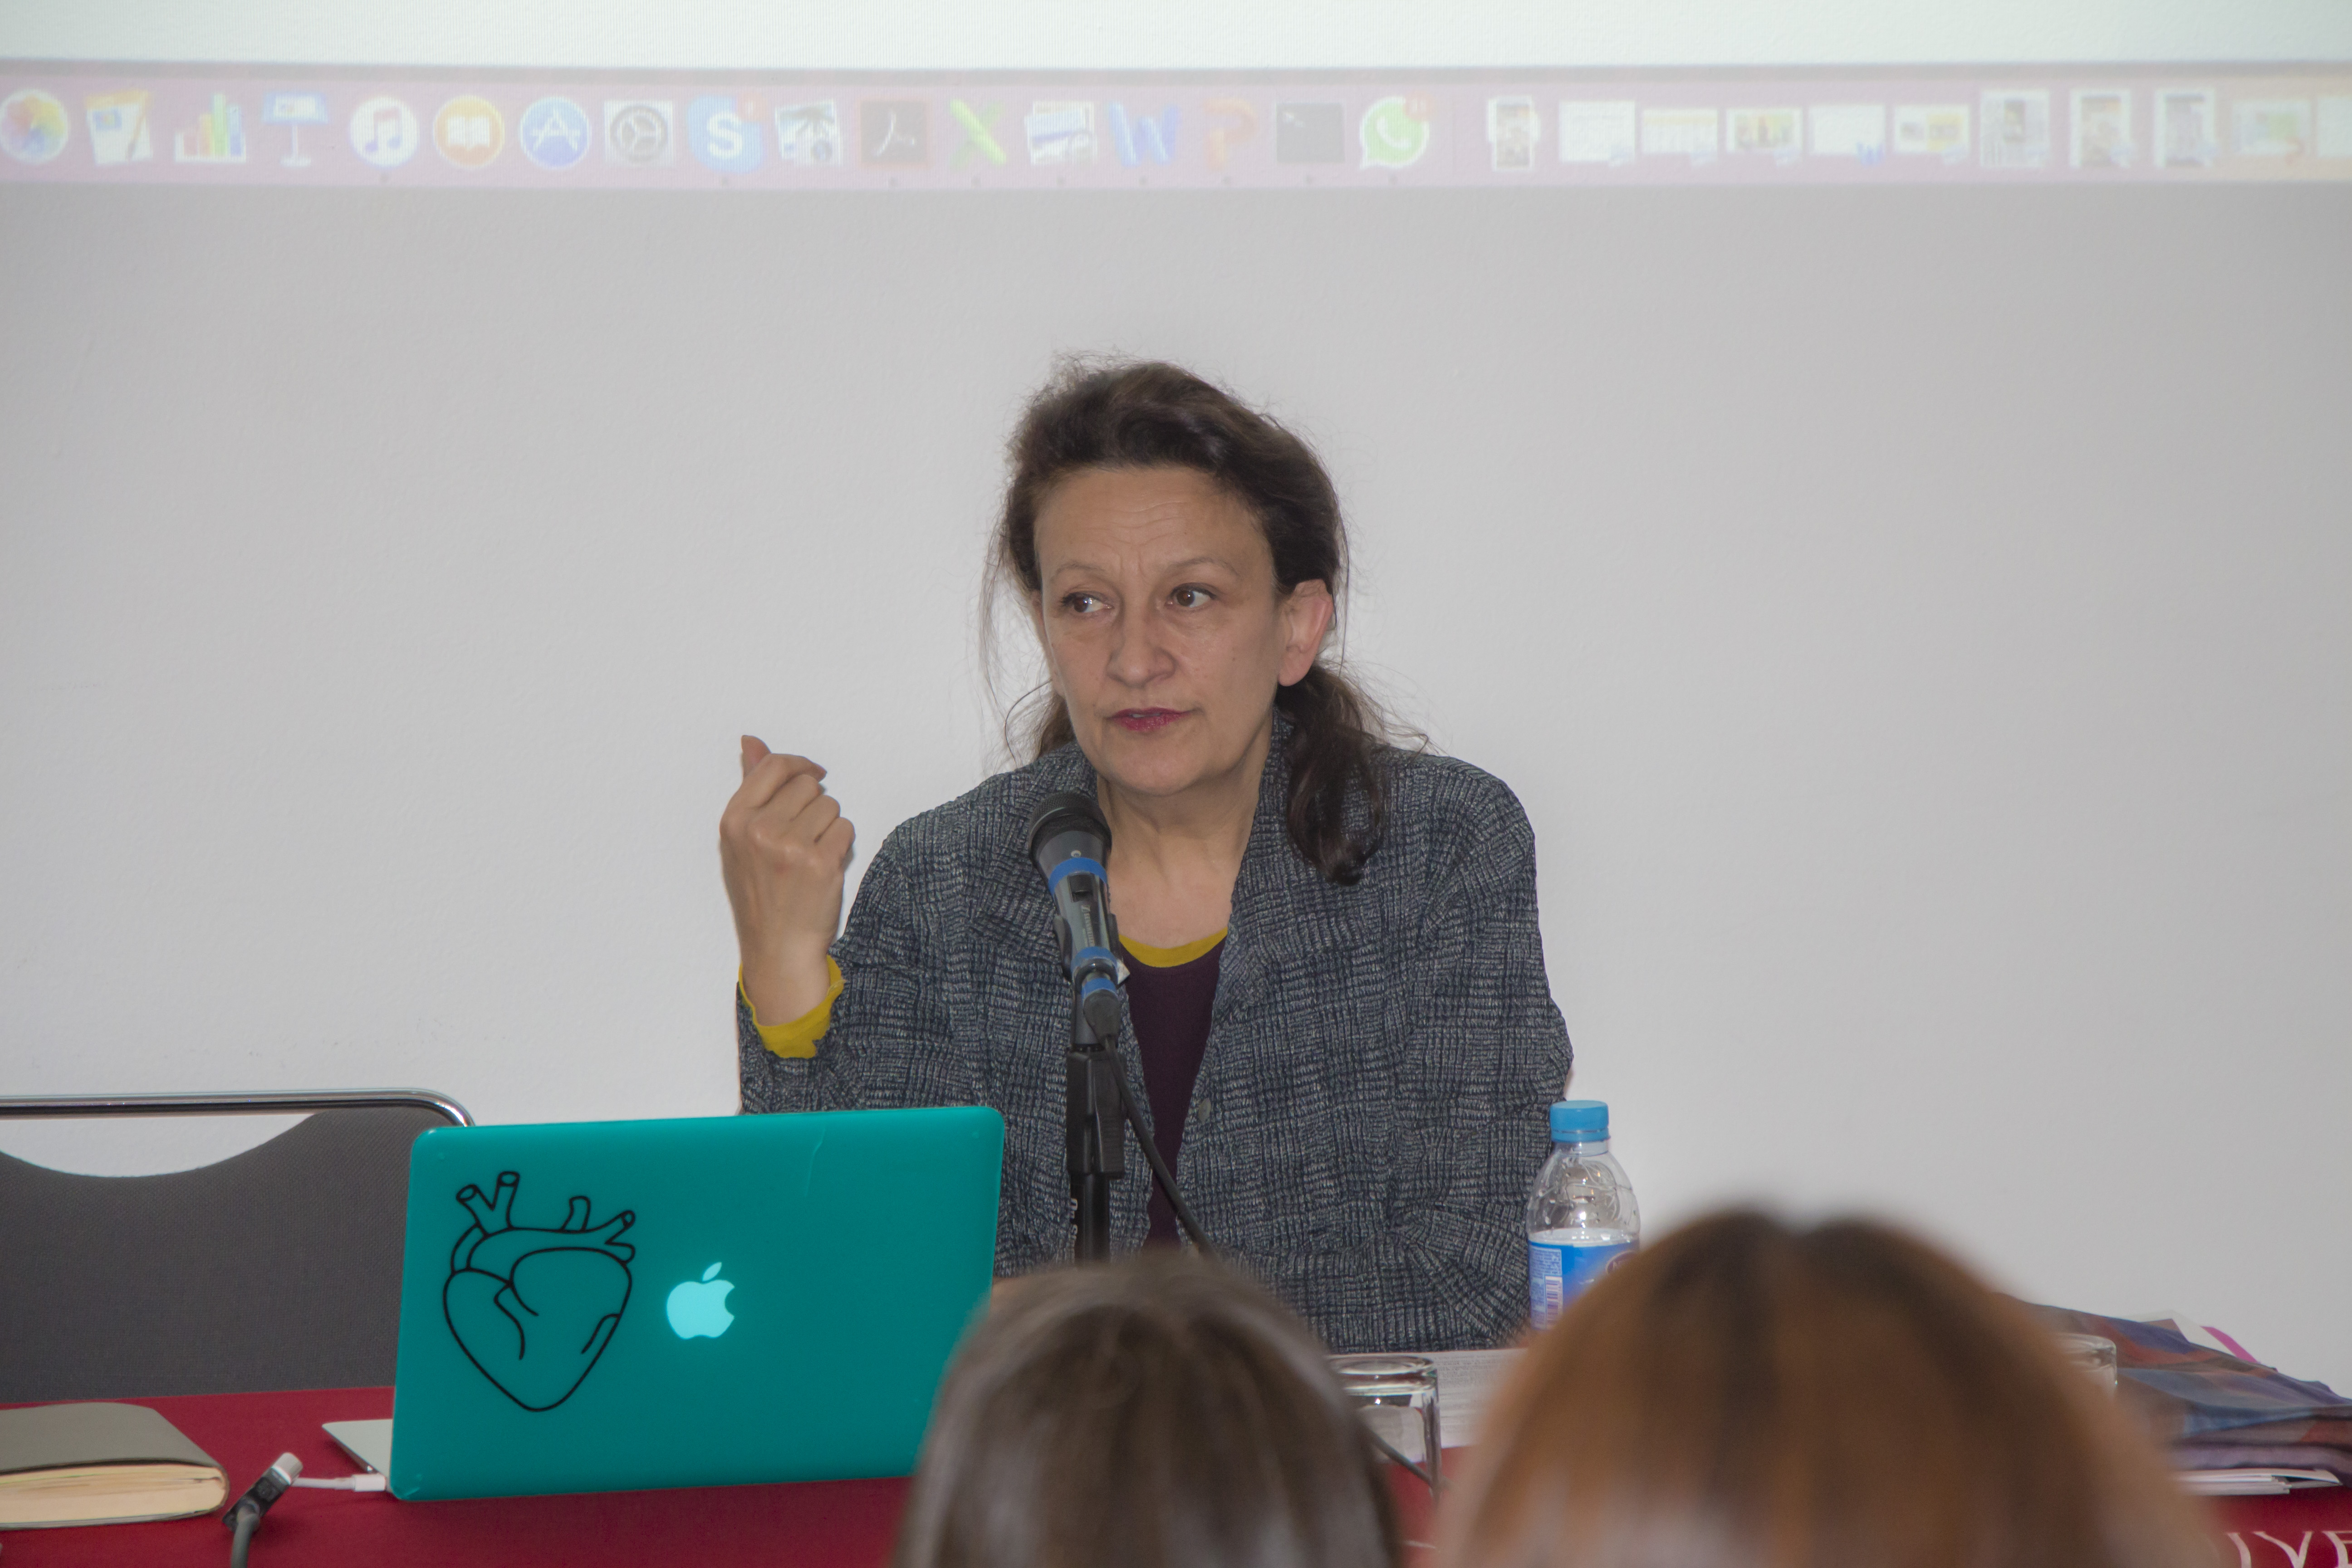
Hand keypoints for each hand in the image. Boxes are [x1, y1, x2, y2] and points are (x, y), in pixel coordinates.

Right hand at [721, 736, 854, 1024]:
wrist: (778, 949)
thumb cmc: (761, 894)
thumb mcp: (741, 841)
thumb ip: (751, 787)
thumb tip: (752, 741)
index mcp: (735, 820)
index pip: (775, 766)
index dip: (800, 766)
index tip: (814, 775)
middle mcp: (759, 830)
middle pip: (808, 785)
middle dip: (813, 806)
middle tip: (801, 839)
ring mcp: (791, 846)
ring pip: (830, 806)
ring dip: (828, 827)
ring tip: (809, 856)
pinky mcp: (821, 862)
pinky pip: (846, 829)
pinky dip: (841, 845)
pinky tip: (824, 868)